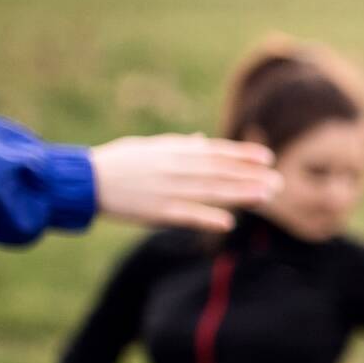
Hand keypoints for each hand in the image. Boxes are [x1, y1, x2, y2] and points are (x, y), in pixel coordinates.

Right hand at [89, 133, 280, 231]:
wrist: (84, 179)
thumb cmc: (118, 162)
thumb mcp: (149, 147)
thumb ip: (178, 146)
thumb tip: (200, 140)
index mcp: (173, 152)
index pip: (215, 152)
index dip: (243, 155)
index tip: (268, 158)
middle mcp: (175, 168)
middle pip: (220, 172)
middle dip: (250, 176)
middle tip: (278, 182)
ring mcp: (167, 189)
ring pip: (210, 192)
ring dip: (240, 195)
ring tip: (265, 197)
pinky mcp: (156, 210)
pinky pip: (186, 215)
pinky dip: (207, 218)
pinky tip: (228, 223)